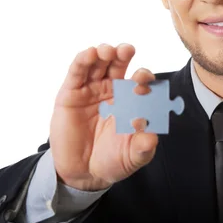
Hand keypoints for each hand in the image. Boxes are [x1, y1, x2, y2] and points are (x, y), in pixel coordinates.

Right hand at [49, 43, 157, 190]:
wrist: (83, 173)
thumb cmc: (112, 160)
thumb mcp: (132, 156)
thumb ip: (143, 148)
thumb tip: (153, 137)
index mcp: (131, 100)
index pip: (139, 81)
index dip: (143, 77)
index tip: (143, 81)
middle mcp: (111, 90)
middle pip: (118, 64)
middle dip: (123, 54)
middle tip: (127, 50)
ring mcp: (91, 90)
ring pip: (97, 63)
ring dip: (103, 52)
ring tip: (108, 51)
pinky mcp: (70, 93)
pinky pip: (77, 72)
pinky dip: (83, 60)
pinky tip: (90, 53)